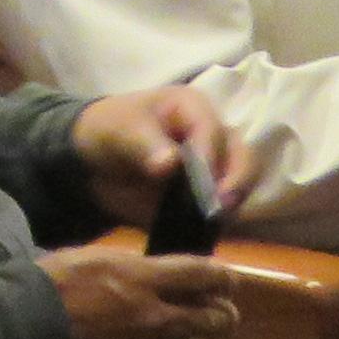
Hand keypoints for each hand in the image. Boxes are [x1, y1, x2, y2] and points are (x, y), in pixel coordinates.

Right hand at [41, 243, 236, 338]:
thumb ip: (122, 268)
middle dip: (222, 315)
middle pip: (216, 319)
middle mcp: (156, 319)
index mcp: (140, 278)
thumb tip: (144, 273)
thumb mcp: (82, 260)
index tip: (226, 281)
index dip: (222, 278)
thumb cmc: (38, 289)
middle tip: (218, 315)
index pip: (203, 275)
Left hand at [74, 85, 253, 222]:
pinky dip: (221, 220)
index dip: (211, 157)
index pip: (214, 131)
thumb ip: (143, 144)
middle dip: (237, 182)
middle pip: (243, 158)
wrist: (95, 162)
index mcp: (195, 108)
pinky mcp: (210, 197)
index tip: (207, 184)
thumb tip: (169, 164)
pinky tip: (206, 229)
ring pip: (242, 186)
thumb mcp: (120, 129)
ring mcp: (217, 168)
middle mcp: (215, 136)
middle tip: (221, 207)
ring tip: (214, 221)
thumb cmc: (111, 130)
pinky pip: (226, 210)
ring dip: (232, 204)